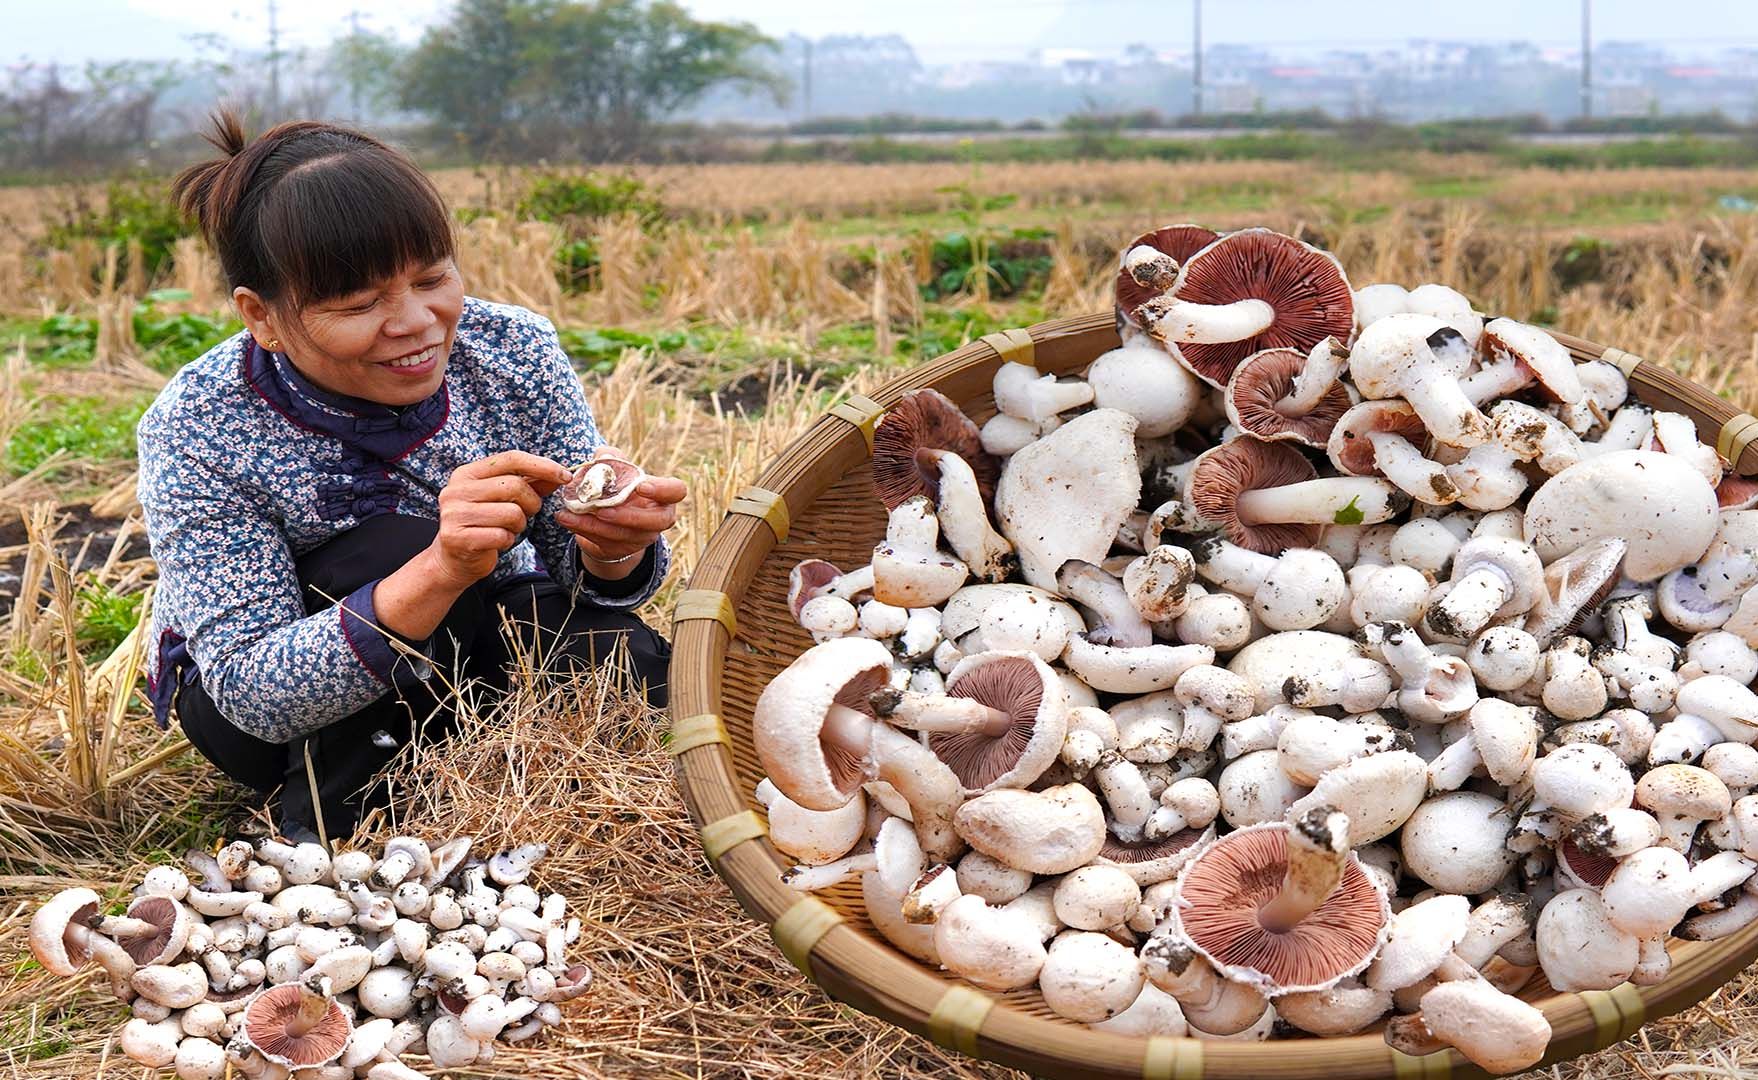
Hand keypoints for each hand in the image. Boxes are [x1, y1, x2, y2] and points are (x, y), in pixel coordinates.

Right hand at [428, 450, 572, 588]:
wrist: (454, 560)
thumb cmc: (484, 525)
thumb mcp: (504, 499)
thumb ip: (530, 484)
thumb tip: (559, 474)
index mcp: (467, 474)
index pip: (510, 459)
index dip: (542, 465)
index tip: (565, 476)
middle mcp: (457, 490)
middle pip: (514, 486)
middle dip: (531, 502)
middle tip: (528, 513)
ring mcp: (454, 514)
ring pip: (511, 513)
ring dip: (519, 524)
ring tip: (508, 528)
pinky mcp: (458, 538)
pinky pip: (502, 535)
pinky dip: (507, 540)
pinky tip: (497, 541)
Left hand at [556, 446, 686, 580]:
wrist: (607, 517)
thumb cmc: (617, 486)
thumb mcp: (615, 469)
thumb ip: (610, 459)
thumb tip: (604, 456)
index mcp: (663, 495)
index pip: (676, 491)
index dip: (662, 490)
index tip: (641, 486)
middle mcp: (659, 518)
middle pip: (656, 521)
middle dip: (628, 516)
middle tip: (602, 510)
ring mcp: (643, 537)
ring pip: (625, 535)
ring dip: (595, 525)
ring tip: (570, 513)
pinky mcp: (623, 549)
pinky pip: (606, 543)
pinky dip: (585, 531)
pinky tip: (567, 520)